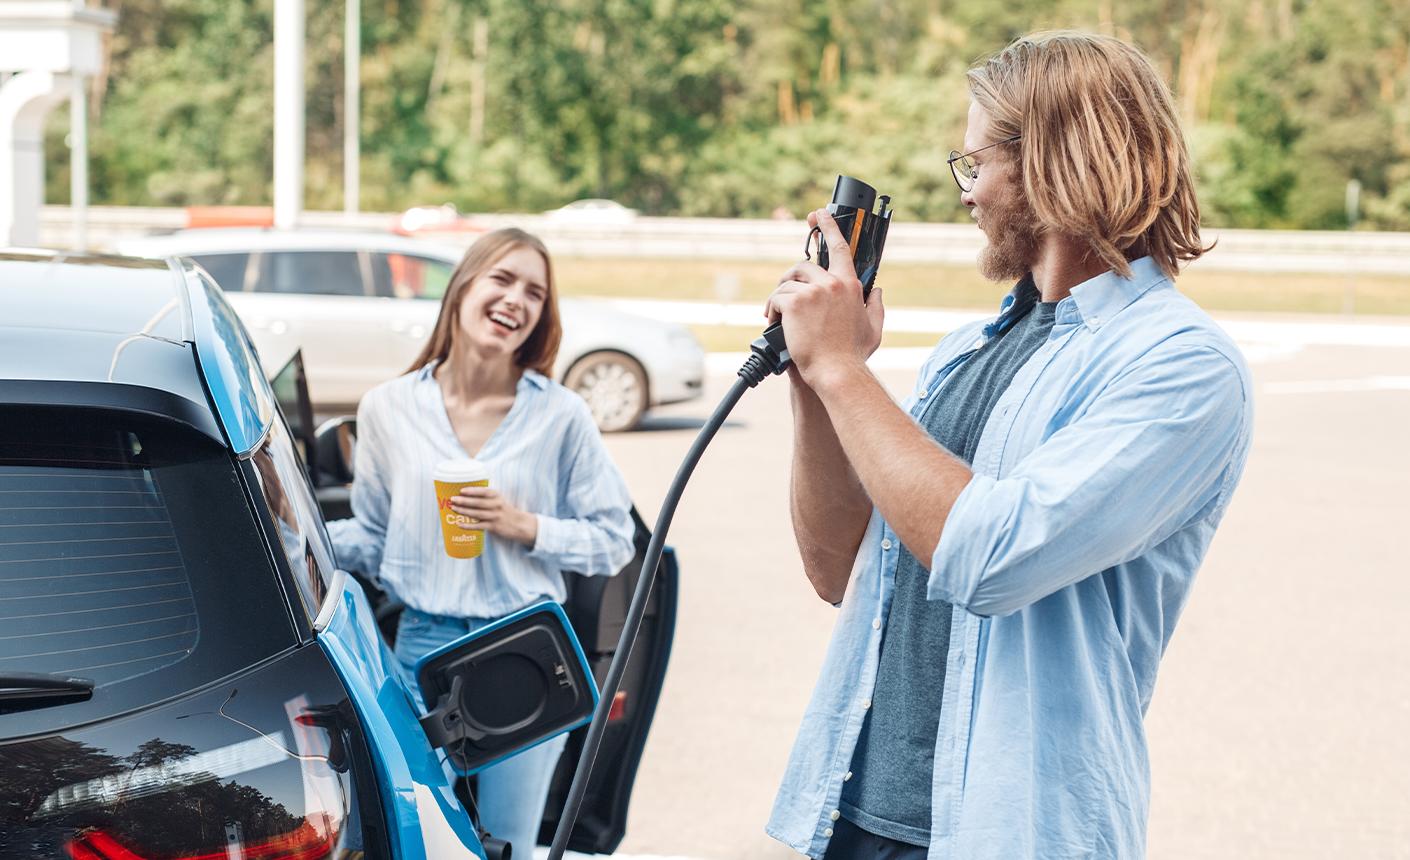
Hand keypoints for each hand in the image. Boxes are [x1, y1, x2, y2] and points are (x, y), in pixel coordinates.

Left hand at [449, 487, 538, 546]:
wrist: (519, 524)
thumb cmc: (504, 510)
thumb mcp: (498, 499)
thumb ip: (486, 496)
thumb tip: (464, 494)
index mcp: (497, 496)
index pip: (484, 491)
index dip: (473, 491)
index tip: (461, 490)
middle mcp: (497, 505)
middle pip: (478, 503)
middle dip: (464, 501)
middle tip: (453, 499)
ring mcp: (495, 516)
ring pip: (477, 514)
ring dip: (464, 511)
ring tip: (453, 508)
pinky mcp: (494, 527)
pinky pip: (479, 526)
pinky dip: (469, 525)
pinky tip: (459, 524)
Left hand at [763, 209, 884, 391]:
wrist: (836, 372)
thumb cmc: (853, 355)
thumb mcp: (873, 329)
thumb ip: (876, 306)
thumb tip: (877, 291)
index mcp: (850, 285)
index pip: (840, 247)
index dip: (829, 226)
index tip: (818, 213)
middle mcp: (833, 283)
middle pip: (803, 266)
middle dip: (790, 279)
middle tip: (783, 296)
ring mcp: (813, 292)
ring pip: (787, 283)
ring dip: (779, 299)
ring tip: (777, 317)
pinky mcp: (795, 302)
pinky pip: (776, 298)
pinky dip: (771, 310)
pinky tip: (773, 323)